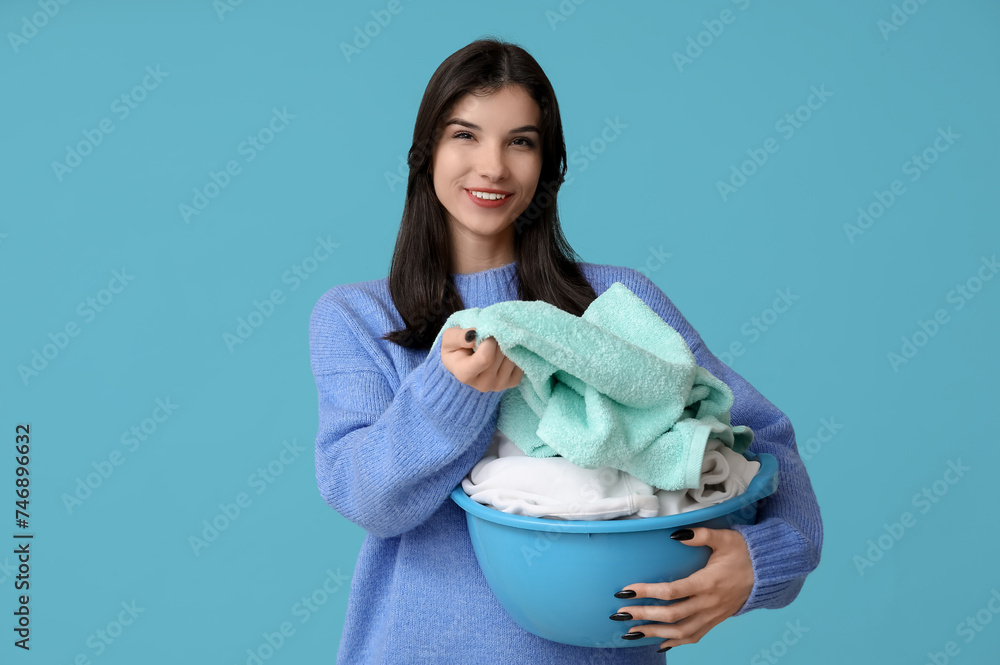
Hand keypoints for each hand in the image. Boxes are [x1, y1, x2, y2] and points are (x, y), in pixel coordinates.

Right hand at [440, 327, 522, 392]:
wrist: (463, 362)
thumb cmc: (456, 348)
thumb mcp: (449, 338)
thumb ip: (459, 336)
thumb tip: (475, 335)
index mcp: (465, 374)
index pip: (486, 358)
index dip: (488, 341)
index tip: (485, 333)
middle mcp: (483, 384)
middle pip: (500, 356)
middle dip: (498, 340)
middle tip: (491, 336)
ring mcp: (499, 386)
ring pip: (512, 358)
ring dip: (507, 345)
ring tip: (496, 343)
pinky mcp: (512, 383)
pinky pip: (521, 363)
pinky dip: (515, 352)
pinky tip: (504, 350)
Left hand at [612, 527, 753, 650]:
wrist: (766, 572)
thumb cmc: (742, 552)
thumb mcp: (724, 538)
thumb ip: (700, 534)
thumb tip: (676, 534)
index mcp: (707, 582)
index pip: (672, 591)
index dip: (647, 592)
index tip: (626, 590)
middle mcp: (708, 603)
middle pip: (672, 615)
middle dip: (643, 615)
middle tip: (621, 613)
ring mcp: (712, 615)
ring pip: (681, 631)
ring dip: (654, 633)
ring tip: (631, 632)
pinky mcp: (715, 621)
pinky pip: (694, 637)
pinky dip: (676, 643)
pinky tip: (659, 644)